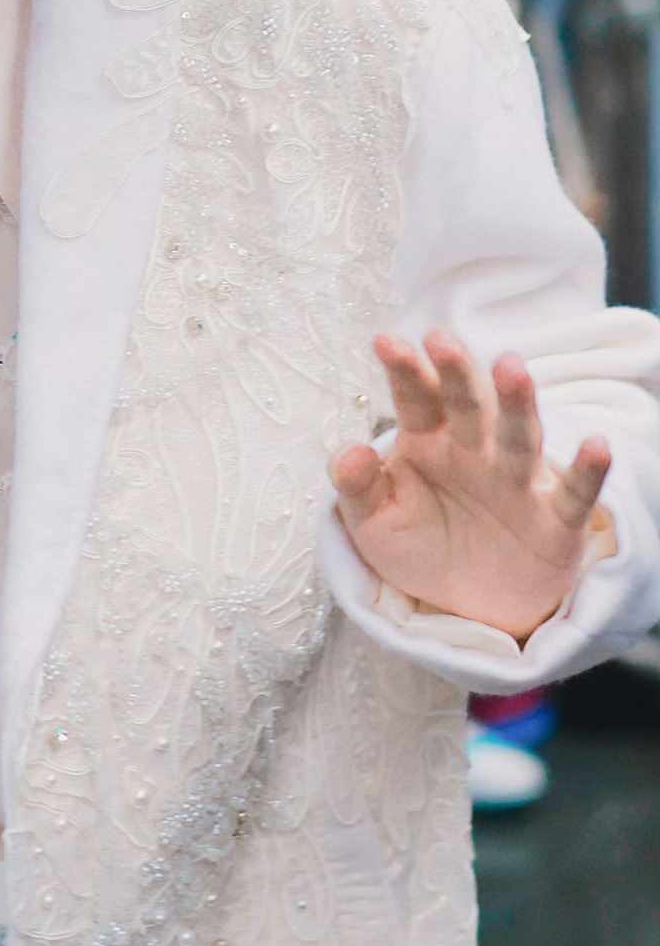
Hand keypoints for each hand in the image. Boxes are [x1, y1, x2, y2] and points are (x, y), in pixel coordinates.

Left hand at [333, 330, 611, 640]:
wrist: (469, 606)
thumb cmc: (420, 547)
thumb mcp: (373, 524)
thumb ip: (356, 487)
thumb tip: (350, 452)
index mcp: (428, 441)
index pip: (416, 398)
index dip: (404, 370)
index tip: (385, 342)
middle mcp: (474, 450)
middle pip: (467, 403)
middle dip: (456, 372)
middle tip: (441, 339)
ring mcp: (516, 480)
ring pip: (518, 434)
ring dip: (516, 402)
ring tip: (510, 366)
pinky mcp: (554, 519)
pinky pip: (573, 493)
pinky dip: (586, 471)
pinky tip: (595, 445)